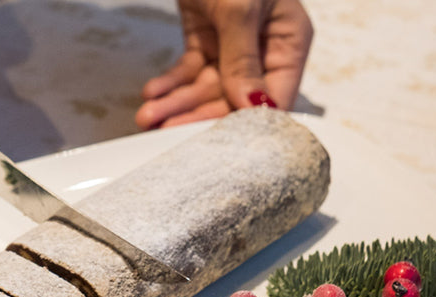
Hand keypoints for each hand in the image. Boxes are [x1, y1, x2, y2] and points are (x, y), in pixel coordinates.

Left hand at [136, 0, 312, 128]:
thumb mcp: (240, 8)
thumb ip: (242, 59)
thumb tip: (253, 107)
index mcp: (289, 41)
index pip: (275, 97)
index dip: (246, 124)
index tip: (216, 143)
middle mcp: (264, 48)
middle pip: (232, 99)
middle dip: (196, 114)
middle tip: (163, 130)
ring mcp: (234, 45)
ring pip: (205, 88)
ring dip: (175, 103)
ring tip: (146, 115)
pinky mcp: (205, 38)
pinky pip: (188, 71)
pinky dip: (169, 83)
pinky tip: (151, 94)